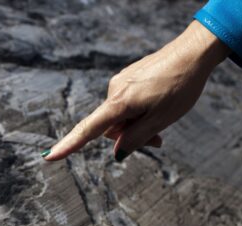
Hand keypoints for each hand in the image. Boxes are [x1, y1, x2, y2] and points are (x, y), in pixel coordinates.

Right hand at [43, 21, 229, 161]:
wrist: (193, 52)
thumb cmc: (180, 86)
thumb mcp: (161, 119)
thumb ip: (136, 138)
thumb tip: (118, 153)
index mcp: (119, 102)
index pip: (88, 130)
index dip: (68, 145)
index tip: (48, 157)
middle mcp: (114, 90)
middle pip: (111, 128)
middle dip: (129, 137)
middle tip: (158, 141)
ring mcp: (120, 83)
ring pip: (120, 117)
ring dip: (137, 125)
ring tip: (162, 121)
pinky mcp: (128, 78)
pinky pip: (127, 104)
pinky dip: (139, 112)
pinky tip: (159, 106)